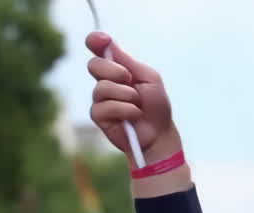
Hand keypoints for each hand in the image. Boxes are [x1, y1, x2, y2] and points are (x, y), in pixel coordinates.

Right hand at [86, 32, 178, 163]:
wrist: (159, 133)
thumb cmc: (156, 106)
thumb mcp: (148, 77)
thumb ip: (128, 61)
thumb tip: (108, 42)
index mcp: (118, 69)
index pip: (99, 50)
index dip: (95, 41)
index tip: (101, 39)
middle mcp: (106, 82)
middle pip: (94, 65)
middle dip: (113, 71)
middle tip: (130, 80)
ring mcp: (101, 99)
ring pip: (102, 88)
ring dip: (126, 95)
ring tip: (137, 104)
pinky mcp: (99, 116)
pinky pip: (104, 107)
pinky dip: (124, 110)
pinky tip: (134, 115)